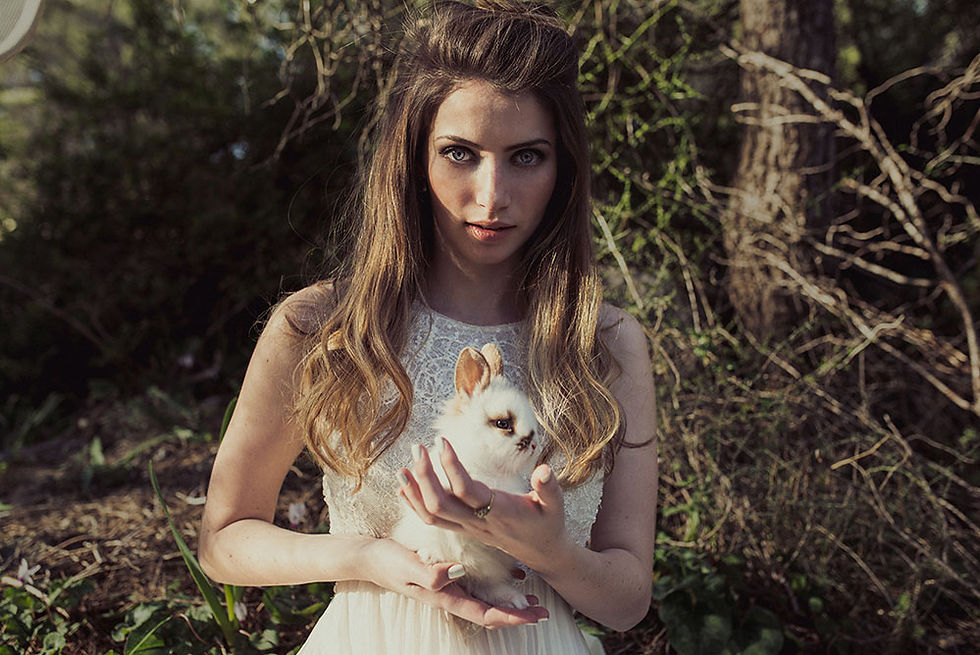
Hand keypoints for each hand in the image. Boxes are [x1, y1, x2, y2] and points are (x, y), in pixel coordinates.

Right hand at [358, 537, 548, 627]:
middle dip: (517, 614)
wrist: (369, 557)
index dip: (510, 617)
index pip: (484, 614)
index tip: (533, 617)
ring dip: (510, 602)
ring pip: (486, 601)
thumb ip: (430, 573)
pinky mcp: (446, 576)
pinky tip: (507, 578)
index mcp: (445, 596)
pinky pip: (477, 587)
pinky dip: (496, 587)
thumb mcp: (408, 565)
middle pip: (490, 612)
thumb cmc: (387, 562)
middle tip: (544, 610)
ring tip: (532, 599)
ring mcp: (449, 587)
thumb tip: (456, 574)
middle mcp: (450, 595)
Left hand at [397, 440, 574, 572]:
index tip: (442, 441)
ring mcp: (467, 528)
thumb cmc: (547, 523)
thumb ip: (549, 488)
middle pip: (440, 504)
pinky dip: (414, 504)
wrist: (541, 551)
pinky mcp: (463, 528)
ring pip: (431, 515)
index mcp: (499, 512)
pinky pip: (432, 520)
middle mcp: (478, 522)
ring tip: (401, 467)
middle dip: (424, 477)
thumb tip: (544, 470)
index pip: (467, 490)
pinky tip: (404, 487)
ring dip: (413, 492)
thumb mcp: (555, 505)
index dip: (452, 466)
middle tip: (417, 448)